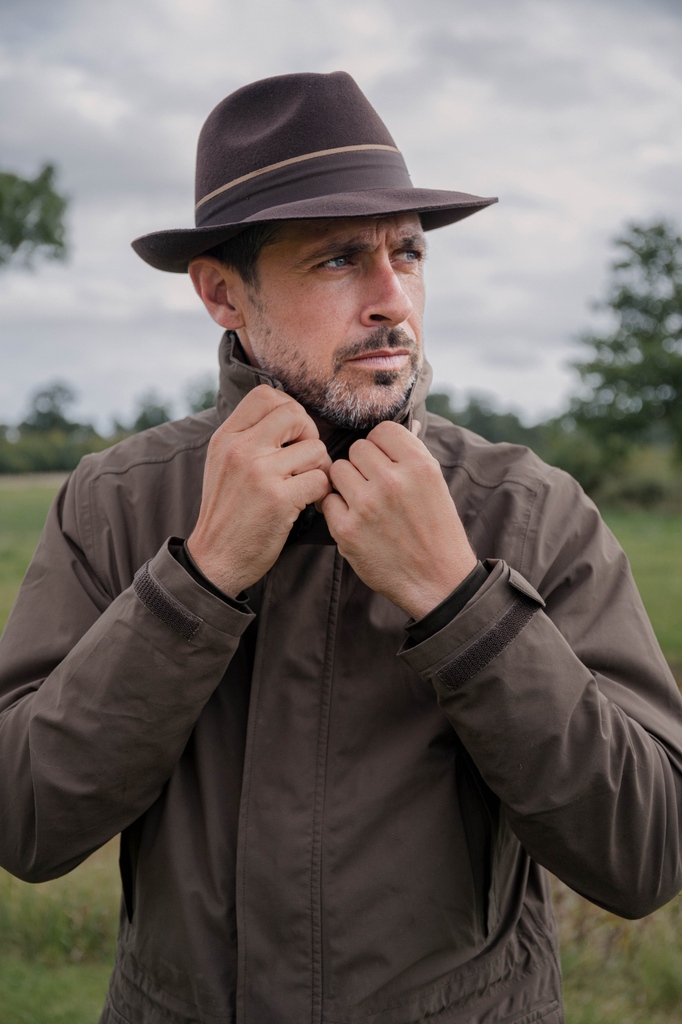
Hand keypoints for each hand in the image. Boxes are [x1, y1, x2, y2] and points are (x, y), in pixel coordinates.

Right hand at [188, 386, 331, 596]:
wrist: (215, 558)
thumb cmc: (227, 511)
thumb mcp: (223, 463)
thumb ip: (248, 436)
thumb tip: (286, 412)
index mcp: (226, 437)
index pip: (266, 395)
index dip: (288, 409)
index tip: (291, 434)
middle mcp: (240, 449)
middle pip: (295, 414)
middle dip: (309, 435)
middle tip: (304, 460)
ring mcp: (259, 473)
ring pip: (315, 449)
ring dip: (319, 468)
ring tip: (304, 485)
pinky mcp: (279, 500)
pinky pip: (321, 480)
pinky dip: (321, 493)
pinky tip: (308, 503)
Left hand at [320, 421, 475, 618]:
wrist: (437, 581)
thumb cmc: (437, 531)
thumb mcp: (436, 485)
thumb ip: (415, 455)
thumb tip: (409, 425)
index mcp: (418, 466)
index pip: (382, 430)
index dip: (381, 445)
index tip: (385, 462)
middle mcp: (392, 481)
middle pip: (357, 449)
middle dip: (363, 465)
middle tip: (375, 486)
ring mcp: (367, 505)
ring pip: (338, 470)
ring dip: (347, 484)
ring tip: (364, 502)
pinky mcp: (347, 530)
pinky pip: (328, 501)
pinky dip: (337, 510)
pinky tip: (355, 521)